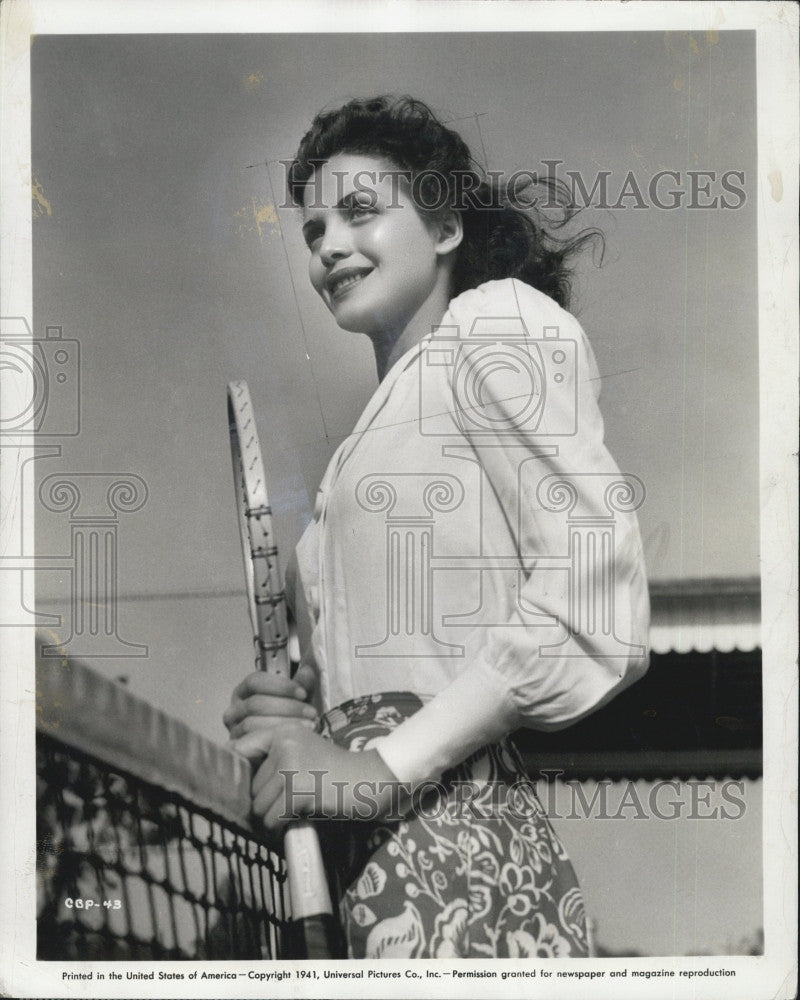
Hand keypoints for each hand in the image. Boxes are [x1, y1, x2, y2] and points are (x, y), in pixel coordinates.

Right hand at [224, 663, 318, 760]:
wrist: (284, 752)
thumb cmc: (288, 722)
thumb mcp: (297, 702)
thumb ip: (302, 686)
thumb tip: (307, 671)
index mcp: (246, 692)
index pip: (254, 681)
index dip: (280, 686)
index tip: (303, 693)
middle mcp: (235, 709)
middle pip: (255, 703)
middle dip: (286, 707)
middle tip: (310, 713)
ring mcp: (234, 730)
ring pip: (251, 723)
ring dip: (282, 724)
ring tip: (307, 726)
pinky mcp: (236, 749)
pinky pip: (250, 743)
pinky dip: (272, 741)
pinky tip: (291, 740)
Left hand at [233, 726, 402, 832]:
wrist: (370, 779)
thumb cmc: (336, 771)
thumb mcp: (302, 752)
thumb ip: (273, 758)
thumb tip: (235, 781)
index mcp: (283, 731)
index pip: (240, 749)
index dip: (240, 774)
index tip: (249, 788)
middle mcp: (283, 743)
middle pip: (252, 786)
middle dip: (268, 801)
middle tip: (291, 802)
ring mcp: (290, 765)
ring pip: (259, 805)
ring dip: (275, 815)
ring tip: (298, 809)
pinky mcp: (297, 789)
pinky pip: (272, 818)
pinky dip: (281, 826)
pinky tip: (299, 818)